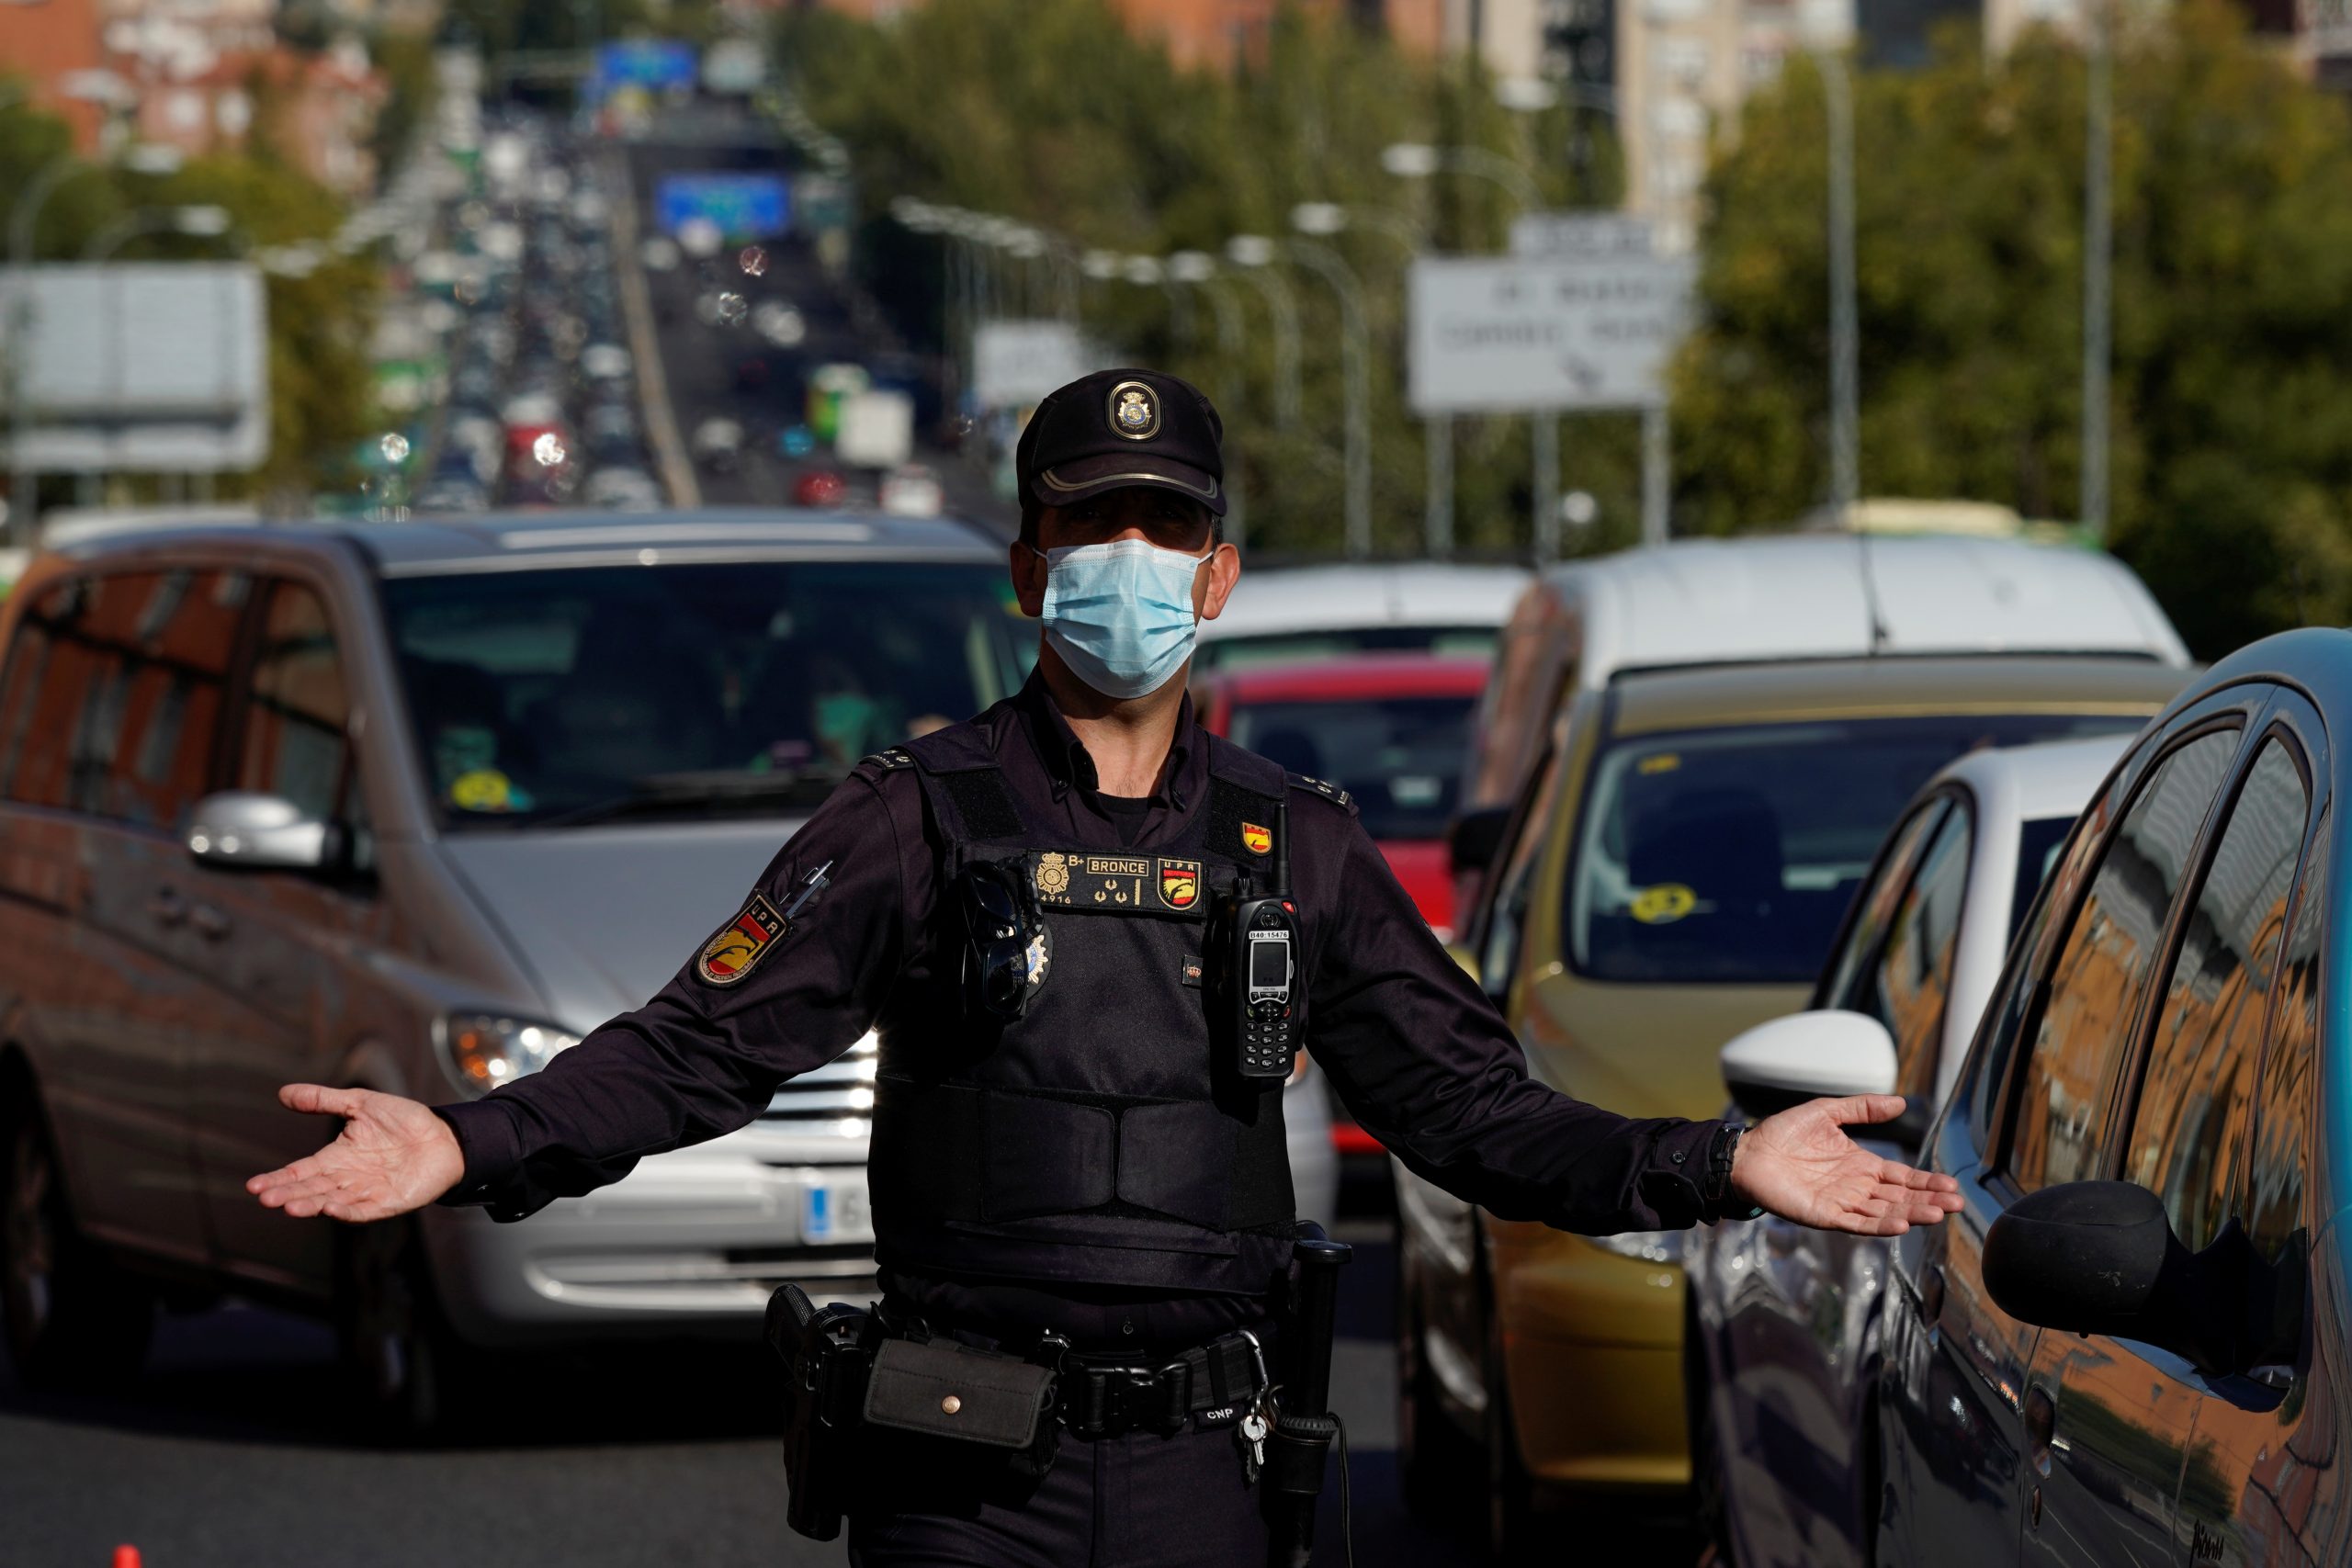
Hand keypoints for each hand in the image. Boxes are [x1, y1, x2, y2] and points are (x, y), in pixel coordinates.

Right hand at [245, 1084, 466, 1222]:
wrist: (445, 1136)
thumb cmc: (404, 1121)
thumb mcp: (361, 1104)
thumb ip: (324, 1101)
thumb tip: (283, 1093)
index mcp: (336, 1158)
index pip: (300, 1172)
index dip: (278, 1179)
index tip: (254, 1186)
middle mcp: (346, 1179)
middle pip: (311, 1189)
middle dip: (289, 1194)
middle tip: (266, 1198)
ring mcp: (366, 1192)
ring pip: (331, 1202)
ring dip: (311, 1204)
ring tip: (290, 1207)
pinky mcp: (388, 1202)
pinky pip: (364, 1210)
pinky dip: (347, 1211)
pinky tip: (331, 1208)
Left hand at [1730, 1095, 1962, 1235]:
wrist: (1748, 1151)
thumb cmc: (1783, 1133)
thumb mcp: (1827, 1112)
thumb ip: (1862, 1108)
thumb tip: (1900, 1102)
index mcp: (1861, 1165)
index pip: (1902, 1177)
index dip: (1927, 1182)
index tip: (1952, 1186)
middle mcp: (1856, 1188)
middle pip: (1900, 1198)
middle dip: (1929, 1201)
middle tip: (1957, 1203)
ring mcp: (1842, 1203)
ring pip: (1885, 1213)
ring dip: (1912, 1214)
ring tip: (1938, 1213)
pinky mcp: (1824, 1215)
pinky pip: (1857, 1223)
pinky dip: (1880, 1226)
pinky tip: (1901, 1224)